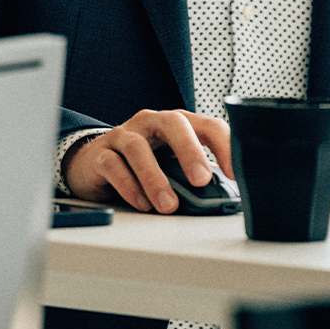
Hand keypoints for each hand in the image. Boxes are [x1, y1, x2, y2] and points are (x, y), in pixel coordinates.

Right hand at [62, 109, 231, 212]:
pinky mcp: (100, 154)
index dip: (224, 146)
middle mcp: (151, 123)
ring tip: (168, 205)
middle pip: (173, 123)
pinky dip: (129, 186)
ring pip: (138, 147)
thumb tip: (223, 199)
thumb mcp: (173, 166)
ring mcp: (124, 135)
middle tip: (201, 180)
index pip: (207, 125)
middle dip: (190, 151)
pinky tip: (142, 203)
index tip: (234, 172)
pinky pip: (113, 165)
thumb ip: (194, 176)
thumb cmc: (144, 165)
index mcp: (177, 123)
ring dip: (155, 178)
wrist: (94, 164)